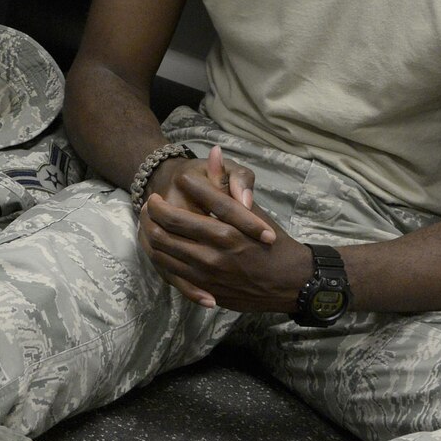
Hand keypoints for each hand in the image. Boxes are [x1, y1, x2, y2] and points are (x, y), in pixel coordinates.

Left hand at [140, 144, 310, 311]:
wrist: (289, 283)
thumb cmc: (272, 242)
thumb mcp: (254, 211)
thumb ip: (229, 184)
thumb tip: (214, 151)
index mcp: (230, 227)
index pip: (193, 200)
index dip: (178, 188)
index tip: (172, 183)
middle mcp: (217, 250)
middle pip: (169, 225)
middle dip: (155, 209)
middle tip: (153, 202)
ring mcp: (208, 272)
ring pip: (164, 249)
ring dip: (151, 231)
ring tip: (151, 221)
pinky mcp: (205, 288)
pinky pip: (170, 271)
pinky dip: (161, 255)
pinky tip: (160, 245)